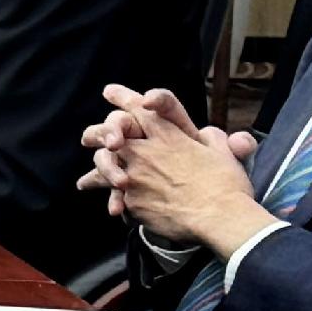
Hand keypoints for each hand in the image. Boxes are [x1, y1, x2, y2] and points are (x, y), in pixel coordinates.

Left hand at [82, 85, 265, 244]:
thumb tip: (207, 133)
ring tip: (84, 182)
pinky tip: (111, 209)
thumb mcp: (223, 152)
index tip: (109, 91)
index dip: (123, 98)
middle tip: (87, 139)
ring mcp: (135, 177)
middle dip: (98, 135)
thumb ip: (211, 138)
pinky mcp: (133, 202)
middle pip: (110, 136)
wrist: (221, 218)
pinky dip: (113, 203)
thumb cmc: (226, 185)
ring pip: (105, 169)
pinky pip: (117, 199)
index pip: (138, 108)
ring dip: (96, 174)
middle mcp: (144, 152)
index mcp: (167, 135)